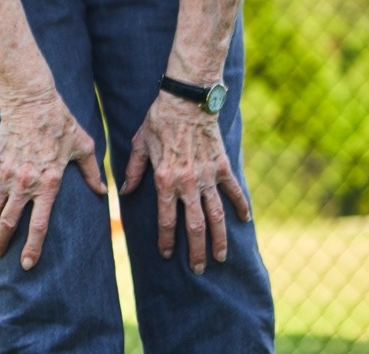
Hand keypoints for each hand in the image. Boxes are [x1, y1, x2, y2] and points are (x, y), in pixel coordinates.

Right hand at [0, 90, 106, 269]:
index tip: (26, 264)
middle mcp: (24, 183)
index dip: (32, 248)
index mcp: (48, 184)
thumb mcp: (83, 147)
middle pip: (8, 222)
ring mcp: (6, 173)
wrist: (31, 101)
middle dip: (2, 243)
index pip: (38, 226)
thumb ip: (92, 172)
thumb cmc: (61, 123)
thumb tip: (103, 192)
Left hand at [121, 92, 251, 274]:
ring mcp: (207, 176)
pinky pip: (233, 191)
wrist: (186, 100)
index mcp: (165, 180)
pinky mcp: (222, 166)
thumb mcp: (139, 145)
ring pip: (216, 215)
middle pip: (194, 226)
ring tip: (221, 256)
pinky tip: (244, 221)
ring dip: (219, 238)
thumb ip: (132, 171)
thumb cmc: (158, 121)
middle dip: (196, 250)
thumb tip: (123, 192)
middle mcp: (187, 183)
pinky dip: (240, 206)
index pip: (165, 219)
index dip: (166, 240)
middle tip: (199, 269)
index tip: (167, 254)